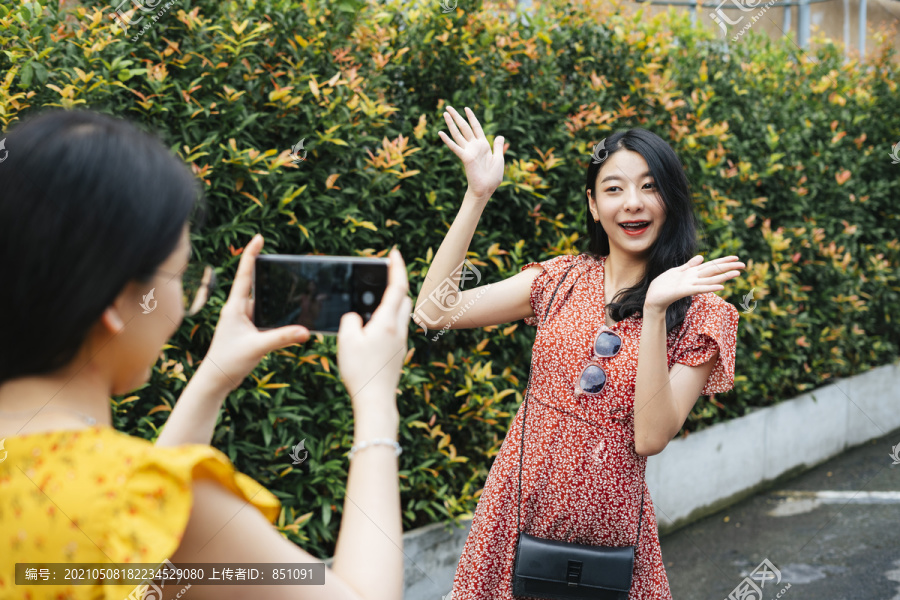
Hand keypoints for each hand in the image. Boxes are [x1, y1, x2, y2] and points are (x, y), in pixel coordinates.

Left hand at [200, 234, 308, 391]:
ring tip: (293, 289)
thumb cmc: (228, 362)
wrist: (216, 380)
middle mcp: (238, 310)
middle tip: (282, 260)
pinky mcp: (248, 331)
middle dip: (268, 272)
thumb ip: (282, 338)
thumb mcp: (257, 347)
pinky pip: (266, 317)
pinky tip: (289, 317)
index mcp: (235, 307)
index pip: (244, 275)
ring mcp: (243, 320)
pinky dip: (277, 314)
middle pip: (255, 284)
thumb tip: (305, 331)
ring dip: (275, 297)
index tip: (258, 237)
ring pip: (263, 302)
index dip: (251, 255)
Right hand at [337, 248, 410, 414]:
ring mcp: (401, 342)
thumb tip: (356, 317)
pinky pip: (396, 328)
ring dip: (391, 303)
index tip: (394, 253)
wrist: (376, 399)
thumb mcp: (346, 339)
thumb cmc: (360, 370)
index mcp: (387, 321)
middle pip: (403, 298)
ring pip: (401, 314)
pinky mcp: (398, 353)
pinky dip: (387, 319)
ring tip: (374, 299)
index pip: (397, 286)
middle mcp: (399, 329)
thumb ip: (350, 320)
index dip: (397, 267)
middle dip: (395, 284)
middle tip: (382, 275)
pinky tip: (373, 327)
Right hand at [438, 106, 504, 200]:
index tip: (466, 108)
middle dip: (457, 117)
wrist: (486, 189)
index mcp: (483, 145)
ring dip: (451, 123)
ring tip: (445, 113)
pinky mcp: (465, 157)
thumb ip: (498, 147)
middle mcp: (474, 146)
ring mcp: (468, 151)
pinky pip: (455, 147)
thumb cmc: (493, 176)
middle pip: (464, 127)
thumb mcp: (499, 158)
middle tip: (448, 107)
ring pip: (458, 134)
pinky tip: (440, 133)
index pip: (476, 127)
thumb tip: (500, 136)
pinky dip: (447, 140)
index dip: (471, 117)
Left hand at [644, 255, 744, 313]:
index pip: (711, 265)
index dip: (723, 261)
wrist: (654, 297)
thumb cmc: (664, 285)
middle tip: (744, 266)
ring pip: (710, 279)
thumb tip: (701, 257)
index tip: (736, 258)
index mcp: (693, 272)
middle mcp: (694, 278)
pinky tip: (721, 286)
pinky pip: (700, 288)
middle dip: (728, 268)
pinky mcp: (685, 290)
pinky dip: (710, 287)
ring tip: (737, 274)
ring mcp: (691, 285)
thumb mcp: (677, 271)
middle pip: (714, 271)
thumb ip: (690, 264)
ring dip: (724, 276)